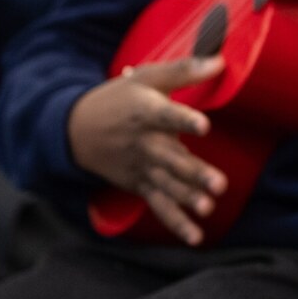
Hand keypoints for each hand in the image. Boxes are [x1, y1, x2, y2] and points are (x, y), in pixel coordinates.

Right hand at [67, 55, 227, 245]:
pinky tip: (195, 236)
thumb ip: (185, 70)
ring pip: (167, 185)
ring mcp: (141, 167)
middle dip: (195, 172)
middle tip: (220, 184)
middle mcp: (144, 143)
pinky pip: (159, 205)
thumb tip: (221, 61)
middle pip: (172, 159)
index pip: (166, 116)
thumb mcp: (148, 77)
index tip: (204, 125)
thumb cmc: (119, 98)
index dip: (185, 120)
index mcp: (145, 112)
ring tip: (208, 208)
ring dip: (187, 198)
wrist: (75, 129)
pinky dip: (175, 222)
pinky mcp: (139, 185)